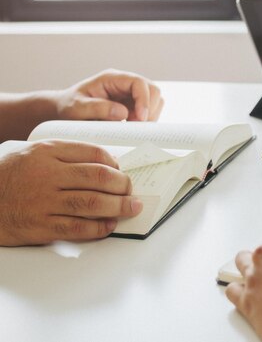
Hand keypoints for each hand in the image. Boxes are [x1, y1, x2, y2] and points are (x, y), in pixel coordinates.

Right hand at [0, 141, 141, 245]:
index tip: (121, 170)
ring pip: (92, 202)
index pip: (93, 153)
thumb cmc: (9, 176)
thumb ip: (66, 154)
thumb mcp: (33, 152)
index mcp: (47, 152)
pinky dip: (99, 227)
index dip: (114, 163)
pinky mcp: (40, 226)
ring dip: (118, 206)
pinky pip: (78, 228)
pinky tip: (109, 225)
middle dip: (122, 184)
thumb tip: (107, 164)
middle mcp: (47, 175)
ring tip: (131, 207)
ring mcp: (44, 202)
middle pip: (98, 177)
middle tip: (131, 190)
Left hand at [55, 69, 163, 121]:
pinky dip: (146, 121)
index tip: (140, 119)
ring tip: (131, 127)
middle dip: (149, 109)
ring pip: (155, 101)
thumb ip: (98, 108)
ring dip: (149, 116)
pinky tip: (131, 127)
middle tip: (135, 126)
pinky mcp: (134, 105)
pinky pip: (151, 111)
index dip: (144, 100)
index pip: (139, 83)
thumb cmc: (68, 108)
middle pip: (153, 90)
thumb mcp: (77, 108)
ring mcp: (131, 94)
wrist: (64, 112)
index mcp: (112, 78)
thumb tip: (123, 113)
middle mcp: (125, 84)